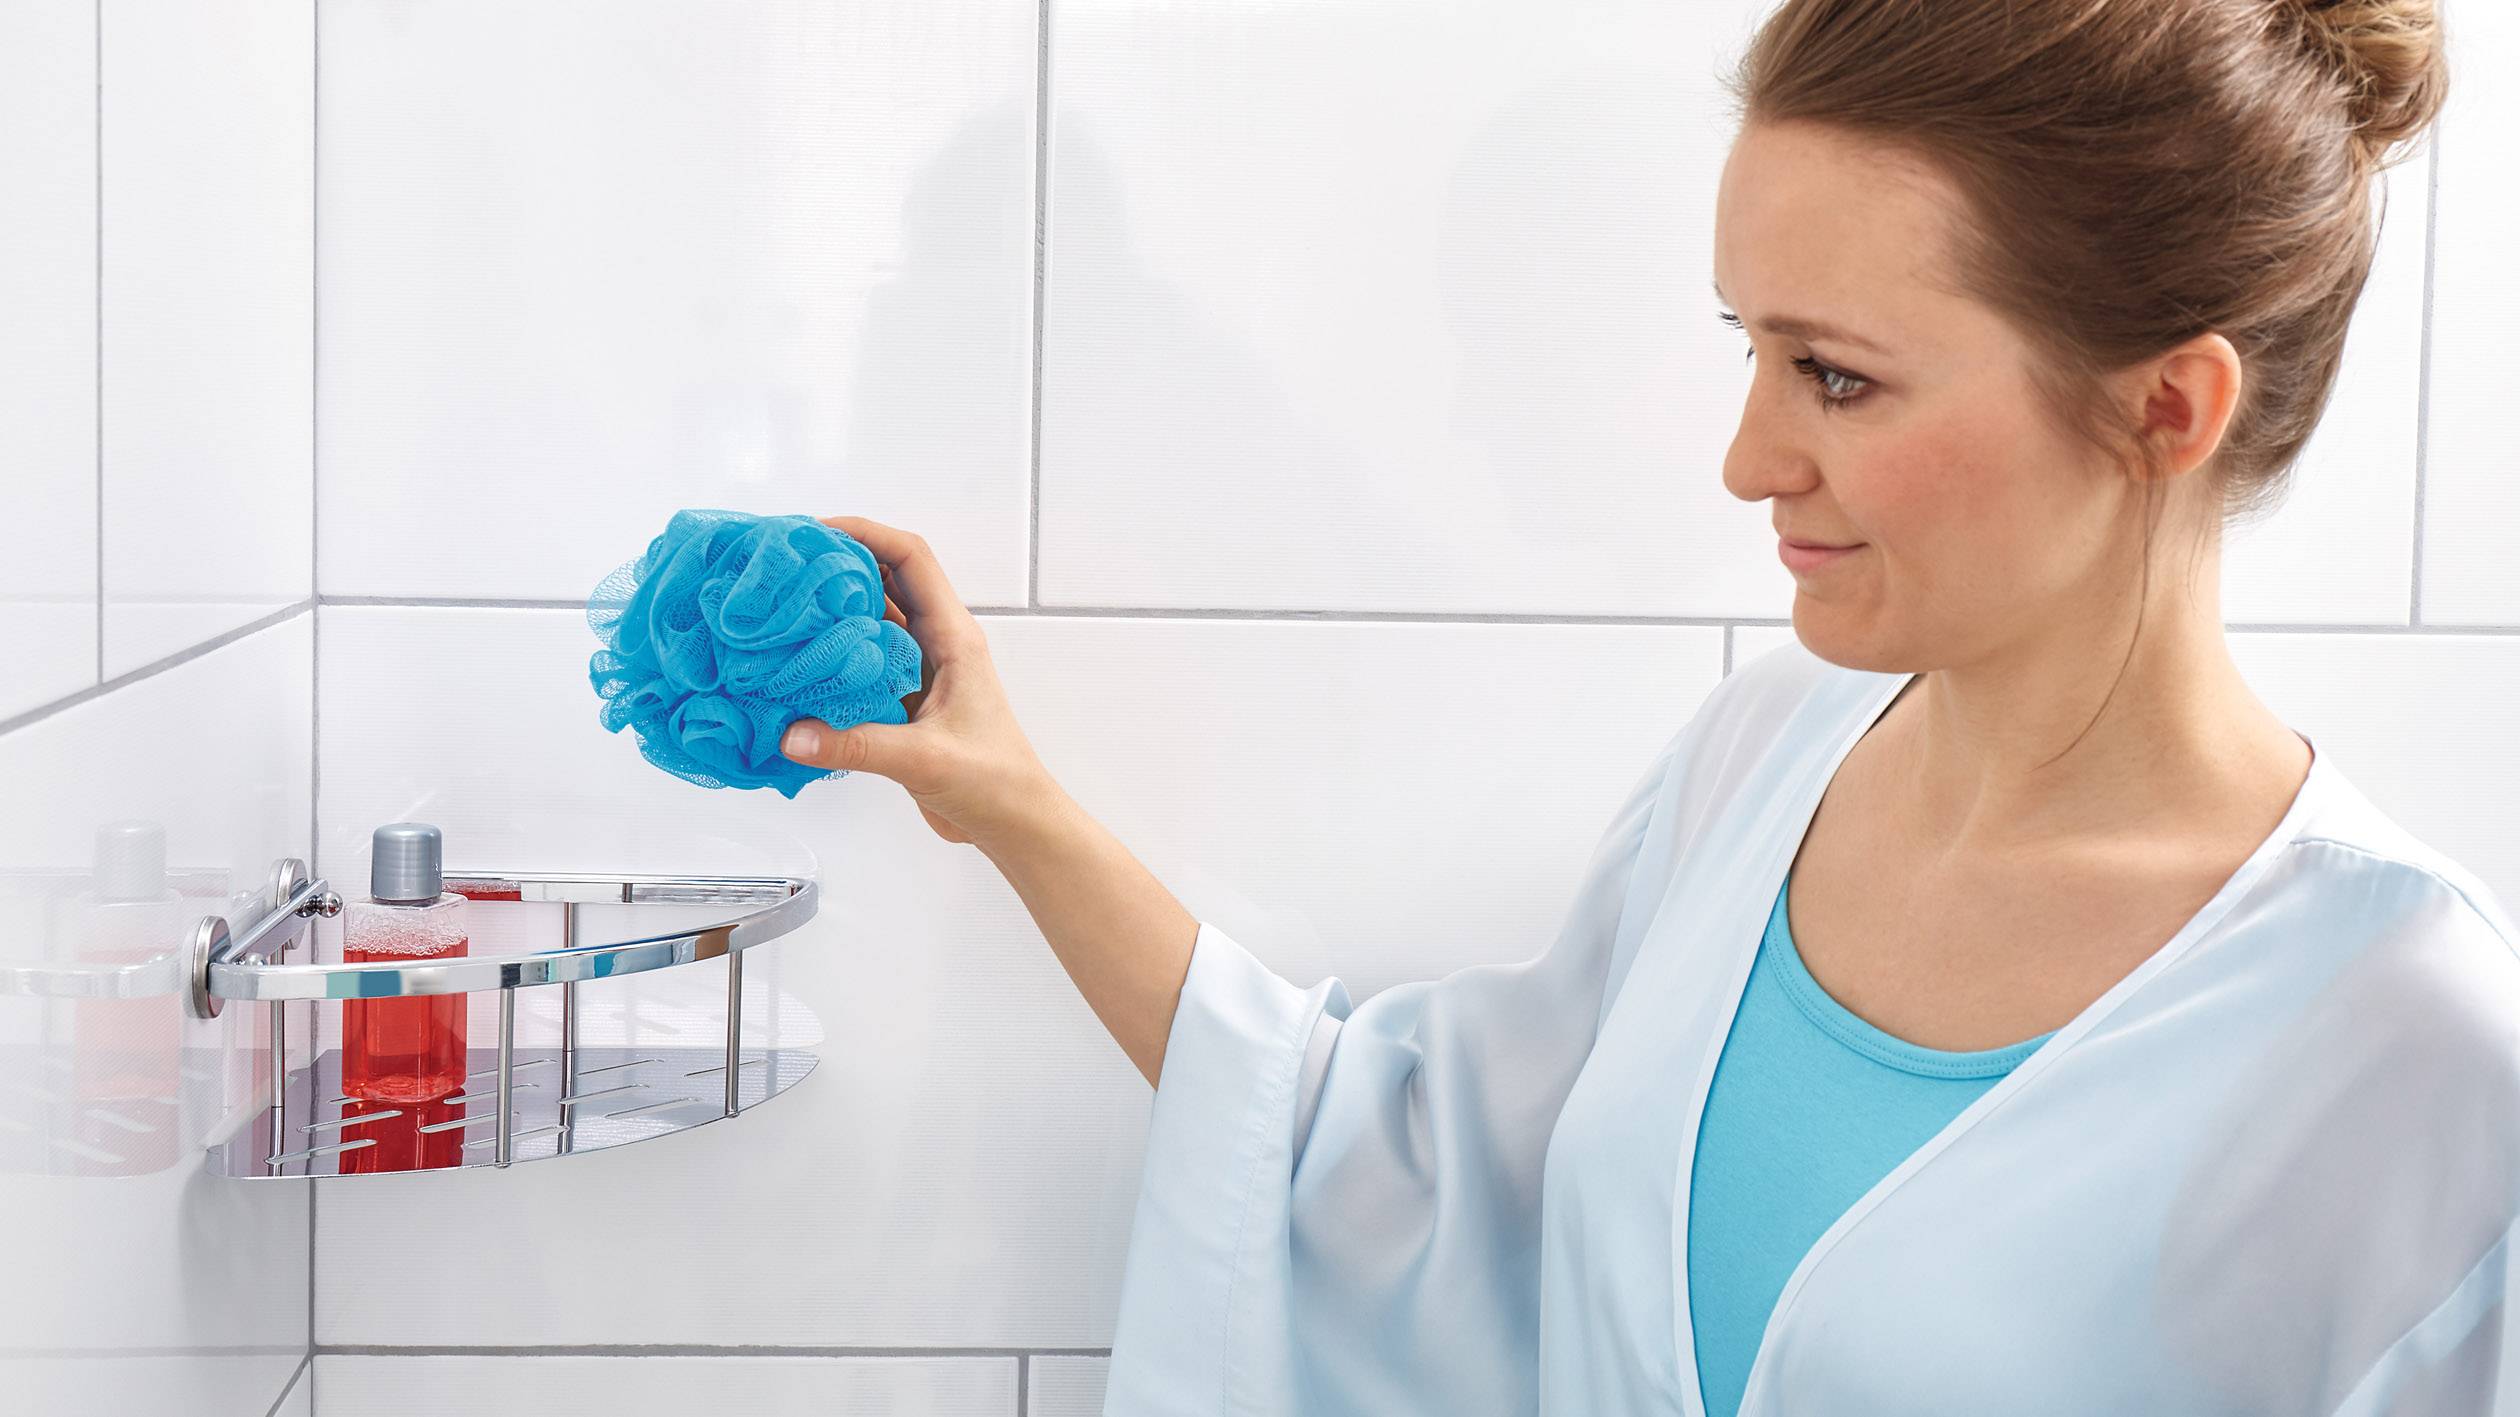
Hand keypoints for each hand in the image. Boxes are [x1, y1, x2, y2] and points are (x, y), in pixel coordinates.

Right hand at [779, 516, 1064, 847]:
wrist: (1011, 822)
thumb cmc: (993, 782)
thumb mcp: (925, 759)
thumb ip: (858, 746)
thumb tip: (792, 735)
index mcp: (952, 637)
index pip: (911, 559)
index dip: (865, 534)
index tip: (815, 533)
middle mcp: (934, 644)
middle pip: (884, 582)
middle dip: (835, 567)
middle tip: (782, 568)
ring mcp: (918, 671)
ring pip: (868, 623)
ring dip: (829, 614)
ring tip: (778, 609)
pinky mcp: (902, 701)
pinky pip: (860, 665)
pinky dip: (829, 659)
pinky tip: (794, 666)